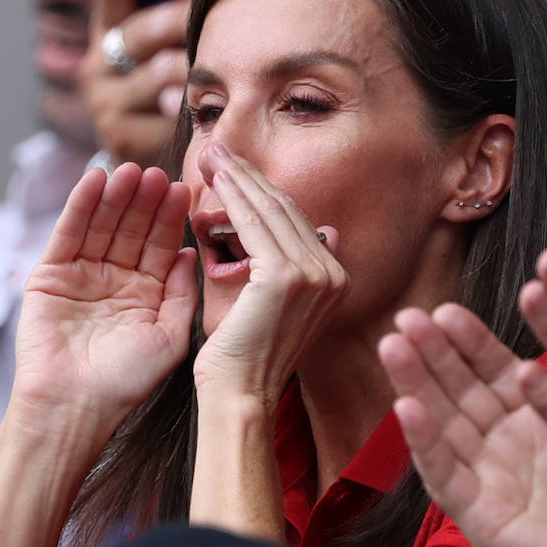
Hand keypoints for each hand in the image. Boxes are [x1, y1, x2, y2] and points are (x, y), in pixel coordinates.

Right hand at [13, 163, 197, 443]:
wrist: (75, 406)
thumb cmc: (126, 382)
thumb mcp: (170, 336)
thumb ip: (182, 292)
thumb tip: (190, 251)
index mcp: (146, 294)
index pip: (161, 246)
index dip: (171, 218)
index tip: (185, 190)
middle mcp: (115, 280)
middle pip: (132, 229)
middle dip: (144, 201)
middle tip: (158, 171)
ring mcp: (82, 275)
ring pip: (102, 225)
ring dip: (116, 196)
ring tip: (130, 170)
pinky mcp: (50, 274)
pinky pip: (69, 233)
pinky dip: (81, 205)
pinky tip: (95, 179)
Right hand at [80, 0, 213, 166]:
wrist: (154, 162)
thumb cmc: (179, 91)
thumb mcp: (174, 48)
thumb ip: (186, 10)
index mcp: (109, 30)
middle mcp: (97, 62)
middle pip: (141, 28)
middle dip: (186, 17)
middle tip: (225, 12)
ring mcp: (105, 100)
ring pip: (157, 71)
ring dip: (196, 64)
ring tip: (226, 60)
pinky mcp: (119, 135)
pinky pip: (161, 114)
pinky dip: (189, 107)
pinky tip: (210, 104)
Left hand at [192, 144, 346, 406]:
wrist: (239, 396)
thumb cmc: (243, 356)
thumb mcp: (271, 302)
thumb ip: (284, 265)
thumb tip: (321, 230)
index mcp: (335, 279)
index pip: (297, 221)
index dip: (264, 191)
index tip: (235, 169)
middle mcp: (333, 273)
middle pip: (287, 210)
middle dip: (250, 176)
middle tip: (218, 150)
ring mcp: (315, 274)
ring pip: (271, 211)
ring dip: (239, 178)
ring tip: (211, 156)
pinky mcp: (287, 276)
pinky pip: (255, 225)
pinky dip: (233, 198)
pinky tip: (215, 180)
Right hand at [379, 303, 546, 546]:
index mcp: (532, 420)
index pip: (492, 372)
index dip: (468, 340)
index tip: (446, 307)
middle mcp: (502, 447)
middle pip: (457, 391)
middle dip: (430, 353)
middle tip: (406, 316)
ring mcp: (488, 482)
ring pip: (442, 425)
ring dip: (415, 385)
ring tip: (393, 346)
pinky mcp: (484, 518)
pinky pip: (449, 477)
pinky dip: (426, 442)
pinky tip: (406, 409)